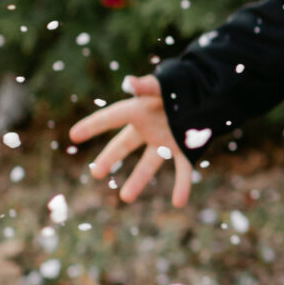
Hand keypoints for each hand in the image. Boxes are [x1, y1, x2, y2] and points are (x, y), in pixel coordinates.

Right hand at [69, 75, 193, 208]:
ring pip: (149, 164)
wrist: (209, 93)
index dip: (94, 125)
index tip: (74, 135)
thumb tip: (130, 82)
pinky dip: (182, 186)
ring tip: (125, 198)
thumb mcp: (165, 86)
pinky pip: (182, 170)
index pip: (112, 118)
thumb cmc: (183, 85)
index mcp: (140, 111)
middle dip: (110, 159)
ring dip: (138, 180)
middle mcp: (149, 129)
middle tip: (96, 174)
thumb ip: (148, 86)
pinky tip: (179, 202)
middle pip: (124, 145)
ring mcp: (166, 141)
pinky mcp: (185, 150)